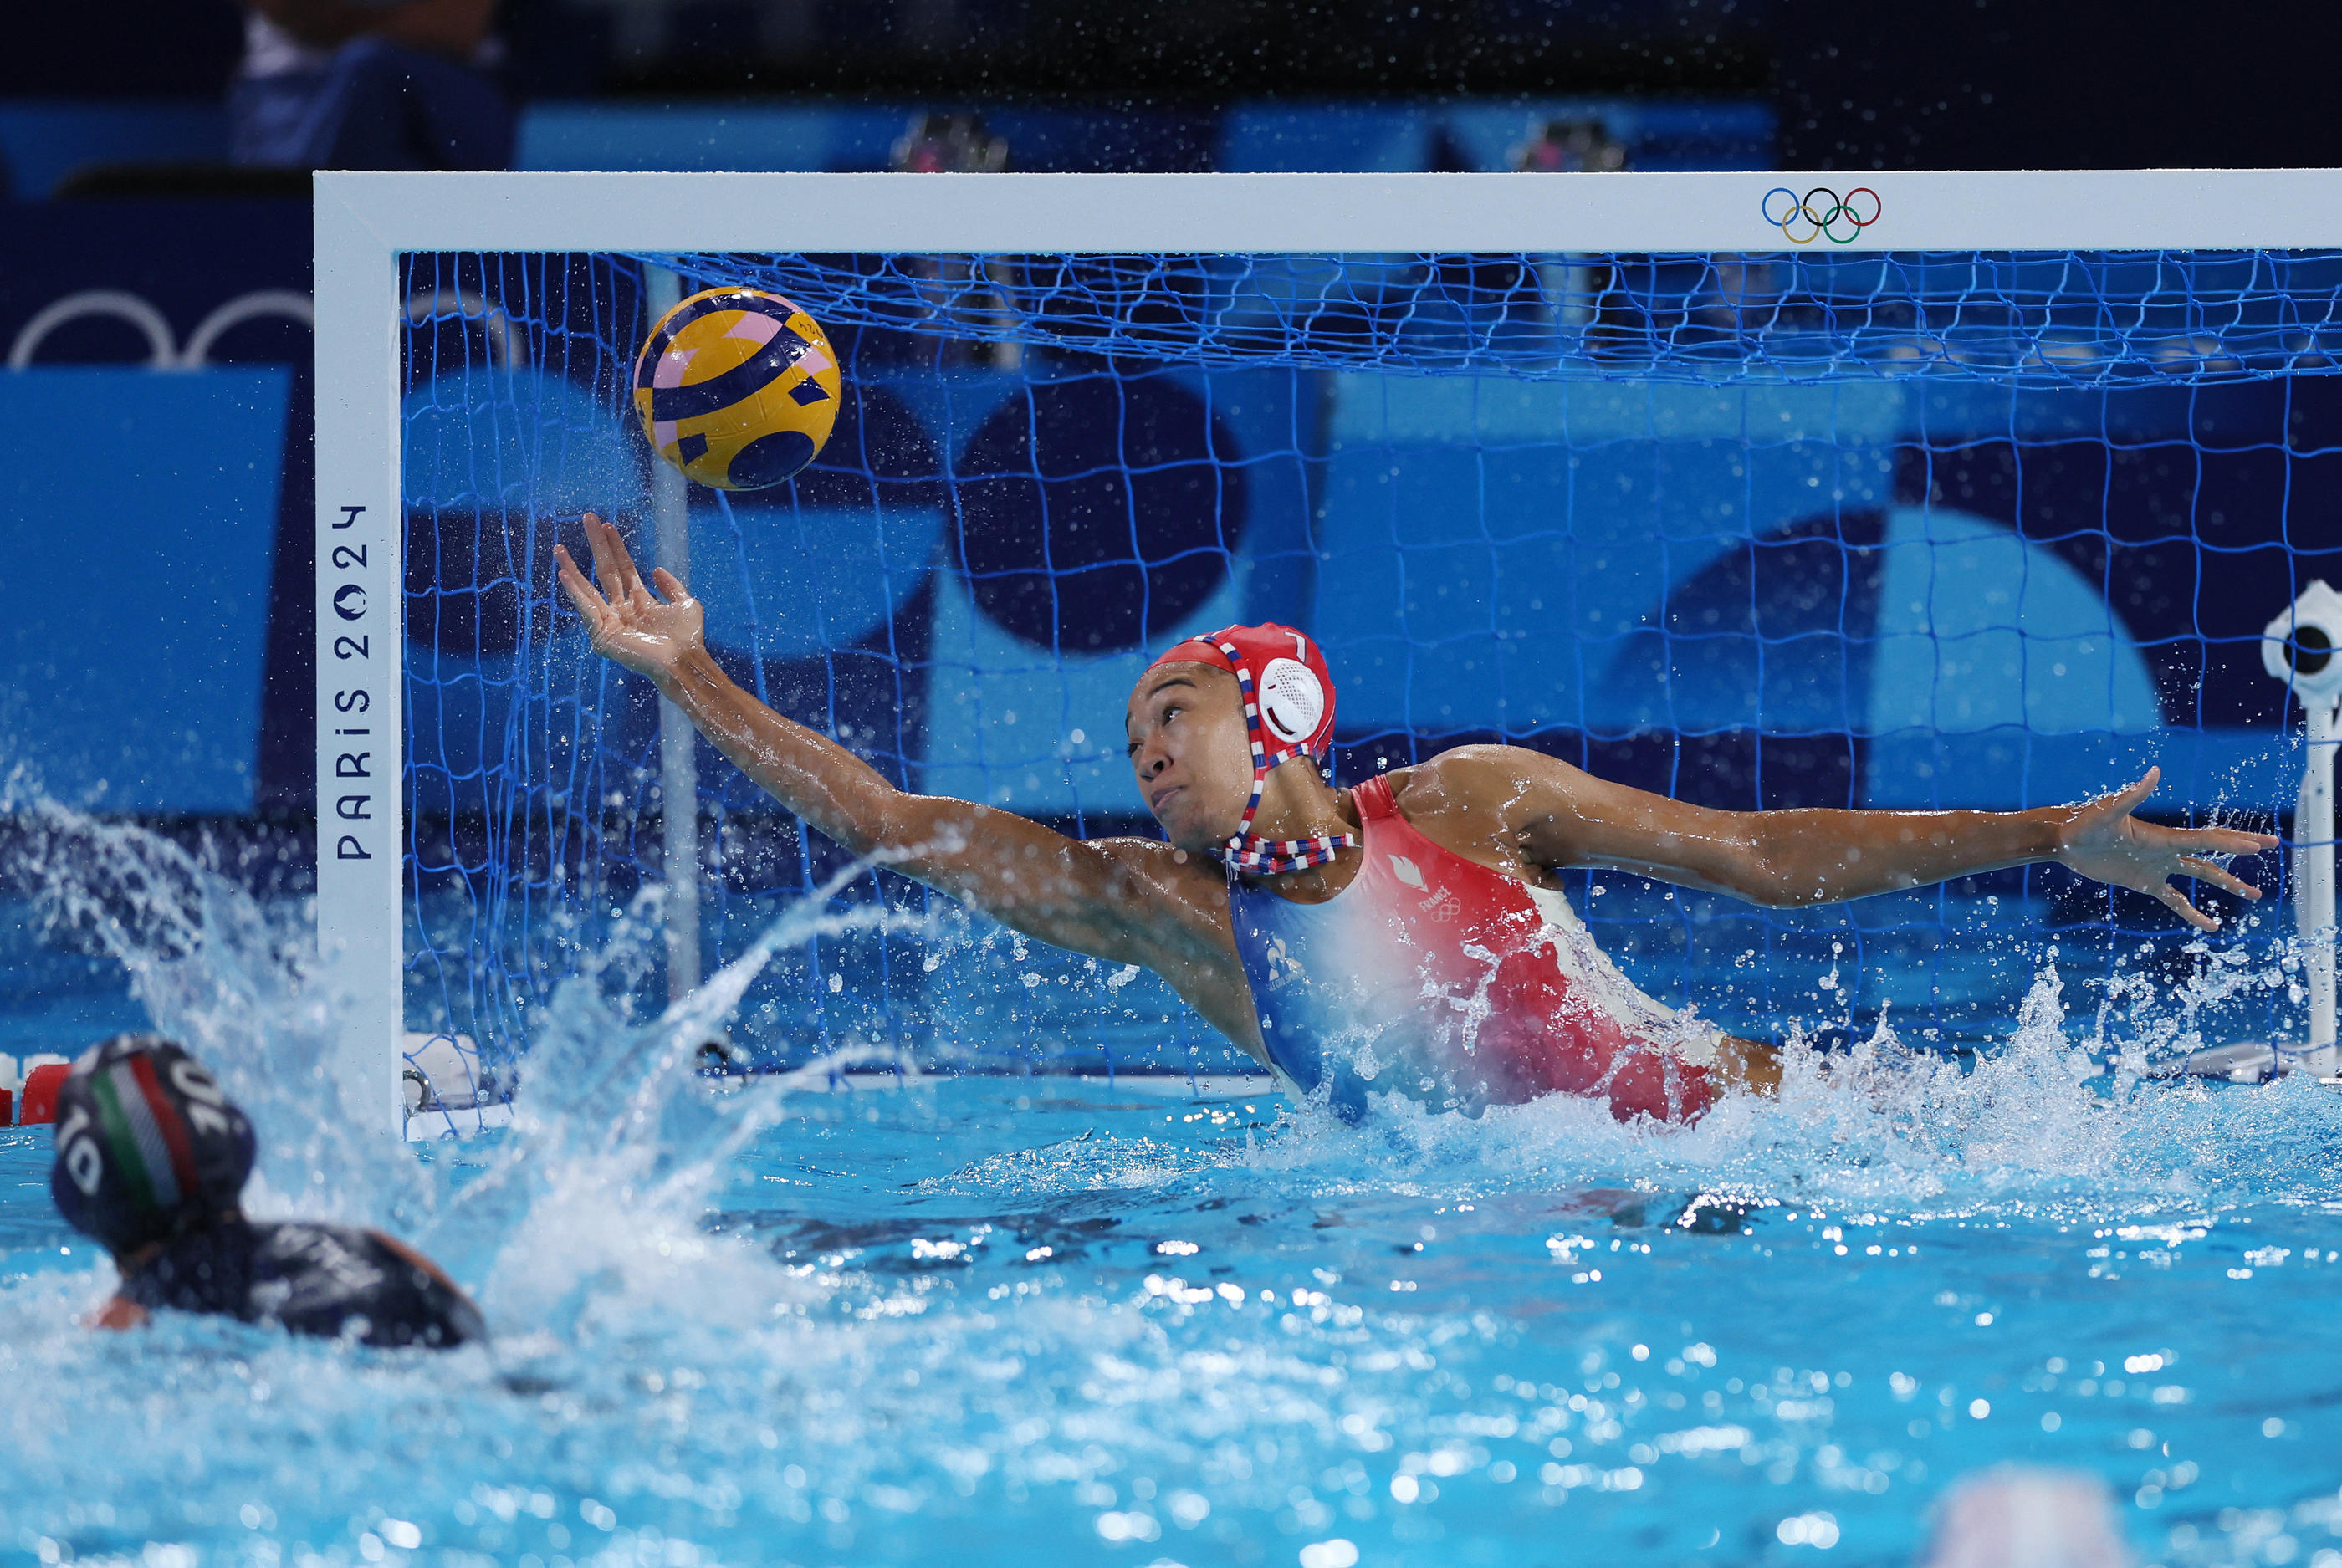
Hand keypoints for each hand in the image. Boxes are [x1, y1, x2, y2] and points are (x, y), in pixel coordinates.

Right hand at [553, 514, 705, 685]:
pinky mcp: (602, 636)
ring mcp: (610, 623)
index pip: (624, 568)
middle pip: (605, 572)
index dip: (616, 547)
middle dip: (596, 545)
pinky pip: (586, 609)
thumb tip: (655, 569)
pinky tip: (563, 574)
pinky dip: (574, 592)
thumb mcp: (685, 604)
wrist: (685, 662)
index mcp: (640, 603)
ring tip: (559, 548)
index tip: (607, 524)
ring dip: (573, 568)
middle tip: (587, 517)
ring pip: (588, 589)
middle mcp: (622, 611)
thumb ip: (672, 586)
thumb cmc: (688, 640)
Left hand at [2054, 768, 2279, 931]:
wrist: (2066, 841)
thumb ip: (2132, 795)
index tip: (2258, 846)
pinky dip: (2192, 912)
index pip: (2204, 840)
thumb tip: (2154, 771)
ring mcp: (2157, 867)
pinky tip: (2209, 925)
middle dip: (2240, 849)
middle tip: (2271, 846)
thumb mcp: (2108, 812)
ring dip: (2226, 884)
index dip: (2230, 843)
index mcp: (2162, 836)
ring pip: (2200, 876)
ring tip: (2253, 895)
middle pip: (2211, 853)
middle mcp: (2166, 850)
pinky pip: (2174, 900)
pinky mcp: (2144, 882)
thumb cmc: (2084, 823)